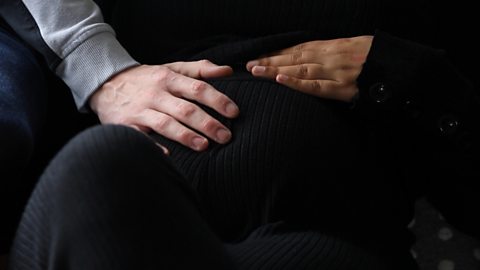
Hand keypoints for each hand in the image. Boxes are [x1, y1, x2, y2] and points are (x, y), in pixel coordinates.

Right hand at [89, 60, 238, 151]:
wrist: (105, 82)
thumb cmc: (146, 79)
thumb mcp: (171, 68)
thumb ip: (199, 70)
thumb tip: (227, 71)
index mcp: (168, 78)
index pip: (198, 89)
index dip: (218, 100)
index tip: (234, 113)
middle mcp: (155, 94)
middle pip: (185, 109)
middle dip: (208, 123)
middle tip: (226, 136)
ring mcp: (140, 110)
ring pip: (166, 124)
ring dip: (186, 136)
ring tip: (204, 146)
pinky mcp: (125, 124)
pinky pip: (140, 137)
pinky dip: (153, 146)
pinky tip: (168, 155)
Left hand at [246, 36, 372, 101]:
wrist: (398, 68)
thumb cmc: (377, 57)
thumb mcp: (354, 48)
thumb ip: (334, 52)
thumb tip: (315, 56)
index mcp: (332, 47)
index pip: (298, 49)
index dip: (277, 53)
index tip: (260, 55)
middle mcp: (329, 57)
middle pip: (293, 58)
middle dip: (269, 60)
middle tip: (248, 64)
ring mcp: (333, 72)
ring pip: (298, 69)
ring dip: (274, 69)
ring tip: (255, 70)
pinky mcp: (340, 88)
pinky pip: (315, 86)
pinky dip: (296, 83)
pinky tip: (280, 80)